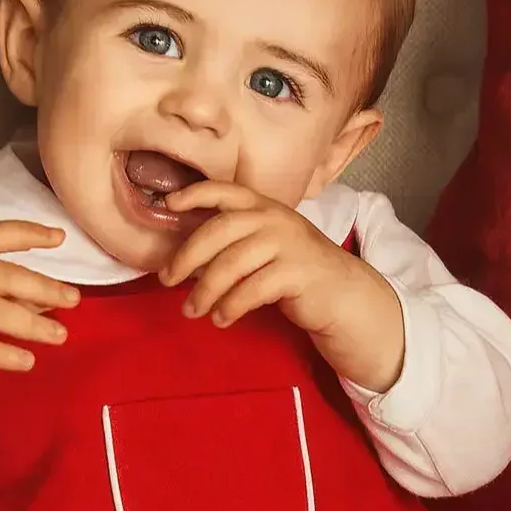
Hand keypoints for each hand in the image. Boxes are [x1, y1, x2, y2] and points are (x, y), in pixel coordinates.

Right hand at [0, 221, 79, 427]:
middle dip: (44, 288)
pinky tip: (28, 360)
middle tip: (74, 300)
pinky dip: (6, 354)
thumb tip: (54, 296)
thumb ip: (8, 294)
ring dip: (33, 325)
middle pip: (4, 275)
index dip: (28, 234)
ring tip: (60, 335)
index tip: (60, 238)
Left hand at [161, 182, 404, 391]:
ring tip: (191, 311)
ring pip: (230, 264)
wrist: (342, 294)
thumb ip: (233, 243)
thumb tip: (185, 259)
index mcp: (264, 207)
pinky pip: (251, 290)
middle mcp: (274, 219)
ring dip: (205, 291)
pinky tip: (221, 319)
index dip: (195, 194)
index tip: (169, 204)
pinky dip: (230, 307)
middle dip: (186, 257)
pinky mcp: (296, 272)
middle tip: (167, 280)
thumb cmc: (295, 271)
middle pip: (217, 231)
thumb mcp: (266, 245)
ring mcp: (287, 244)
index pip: (225, 191)